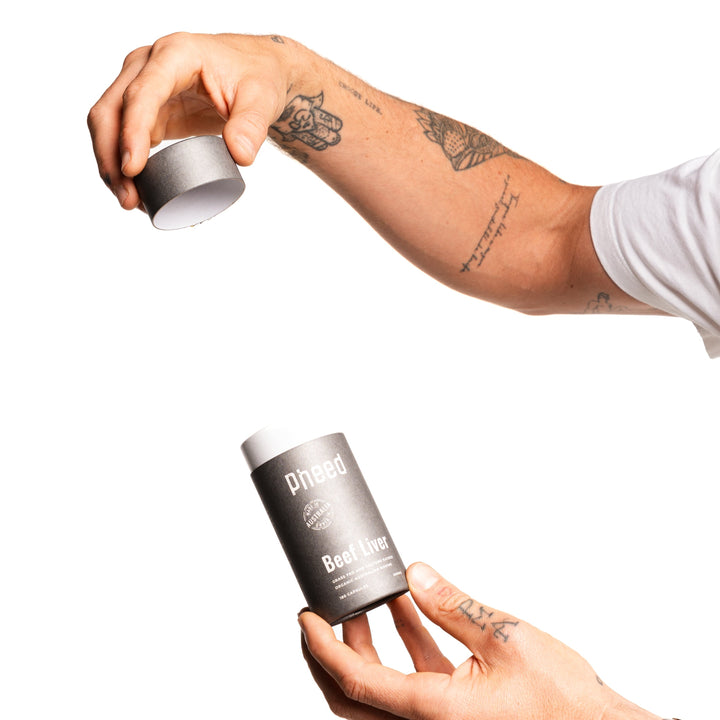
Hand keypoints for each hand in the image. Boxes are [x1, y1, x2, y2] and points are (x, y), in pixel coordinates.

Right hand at [87, 33, 296, 209]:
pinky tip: (134, 191)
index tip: (132, 168)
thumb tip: (240, 156)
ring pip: (108, 124)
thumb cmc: (258, 77)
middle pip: (112, 109)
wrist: (256, 71)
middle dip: (112, 156)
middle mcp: (148, 65)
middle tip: (128, 199)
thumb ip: (252, 125)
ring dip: (111, 165)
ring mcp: (142, 85)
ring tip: (130, 201)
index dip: (132, 131)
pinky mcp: (147, 109)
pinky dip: (123, 164)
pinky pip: (122, 136)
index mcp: (176, 54)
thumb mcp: (263, 97)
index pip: (142, 93)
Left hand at [299, 562, 659, 719]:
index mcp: (432, 713)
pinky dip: (406, 648)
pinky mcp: (459, 715)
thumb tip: (414, 576)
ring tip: (370, 600)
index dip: (322, 648)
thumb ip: (452, 605)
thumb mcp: (505, 638)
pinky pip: (416, 684)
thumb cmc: (564, 702)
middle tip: (326, 612)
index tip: (306, 619)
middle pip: (356, 695)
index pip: (355, 681)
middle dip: (335, 651)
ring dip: (371, 646)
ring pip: (383, 691)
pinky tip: (411, 611)